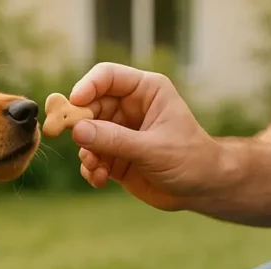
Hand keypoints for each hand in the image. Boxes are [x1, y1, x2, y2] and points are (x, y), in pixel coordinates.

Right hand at [69, 62, 221, 209]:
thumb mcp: (153, 148)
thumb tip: (78, 130)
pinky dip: (91, 169)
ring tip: (96, 167)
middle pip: (89, 106)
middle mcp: (129, 108)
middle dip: (78, 125)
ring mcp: (119, 133)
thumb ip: (115, 140)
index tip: (73, 103)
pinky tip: (100, 179)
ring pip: (86, 135)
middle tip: (68, 139)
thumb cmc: (190, 159)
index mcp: (145, 91)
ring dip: (86, 152)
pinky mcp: (114, 157)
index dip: (87, 87)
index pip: (107, 77)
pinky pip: (91, 158)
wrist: (201, 189)